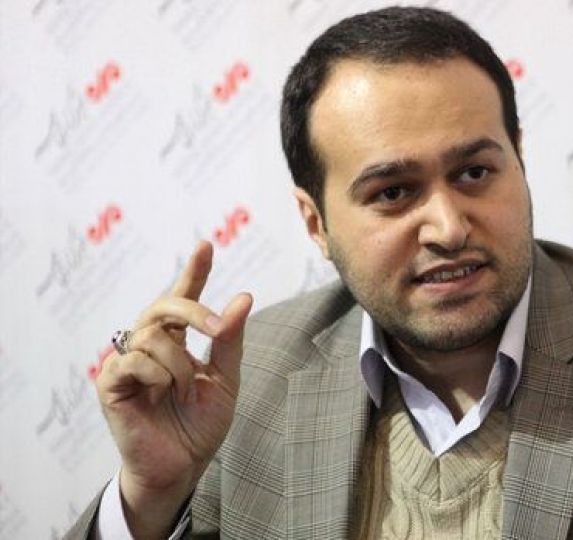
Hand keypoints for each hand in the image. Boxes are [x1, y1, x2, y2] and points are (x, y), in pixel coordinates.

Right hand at [95, 240, 252, 536]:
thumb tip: (244, 296)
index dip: (194, 271)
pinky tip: (159, 394)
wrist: (184, 466)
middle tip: (217, 330)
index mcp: (178, 341)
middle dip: (195, 311)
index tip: (206, 244)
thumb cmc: (200, 425)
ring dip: (180, 364)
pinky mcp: (109, 383)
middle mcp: (149, 344)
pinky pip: (134, 361)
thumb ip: (230, 339)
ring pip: (154, 336)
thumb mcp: (225, 379)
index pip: (182, 298)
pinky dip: (157, 376)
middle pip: (165, 305)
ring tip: (183, 391)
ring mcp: (126, 361)